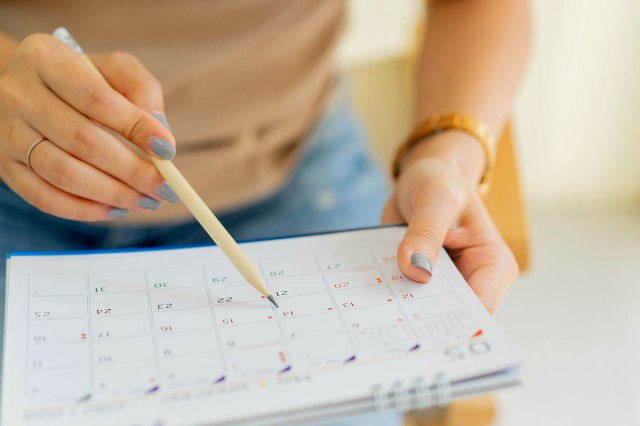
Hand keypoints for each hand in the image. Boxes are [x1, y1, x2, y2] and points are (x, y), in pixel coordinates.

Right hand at [0, 33, 178, 220]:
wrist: (24, 89)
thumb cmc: (81, 78)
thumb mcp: (113, 68)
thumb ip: (142, 90)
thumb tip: (161, 135)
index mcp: (45, 59)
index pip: (96, 99)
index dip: (135, 127)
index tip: (168, 151)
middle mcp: (18, 95)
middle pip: (82, 141)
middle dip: (132, 170)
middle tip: (165, 188)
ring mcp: (7, 133)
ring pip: (63, 174)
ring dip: (113, 194)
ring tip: (146, 201)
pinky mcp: (5, 167)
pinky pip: (44, 198)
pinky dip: (85, 210)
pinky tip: (116, 209)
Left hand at [382, 133, 517, 312]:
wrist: (424, 179)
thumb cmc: (440, 182)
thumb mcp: (435, 198)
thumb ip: (426, 233)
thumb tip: (414, 270)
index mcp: (493, 265)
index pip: (478, 309)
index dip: (451, 324)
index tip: (417, 330)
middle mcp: (474, 282)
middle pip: (450, 318)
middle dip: (422, 323)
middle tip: (384, 326)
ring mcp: (446, 286)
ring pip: (424, 314)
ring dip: (399, 313)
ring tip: (370, 316)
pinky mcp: (421, 284)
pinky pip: (404, 300)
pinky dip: (387, 298)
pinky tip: (364, 300)